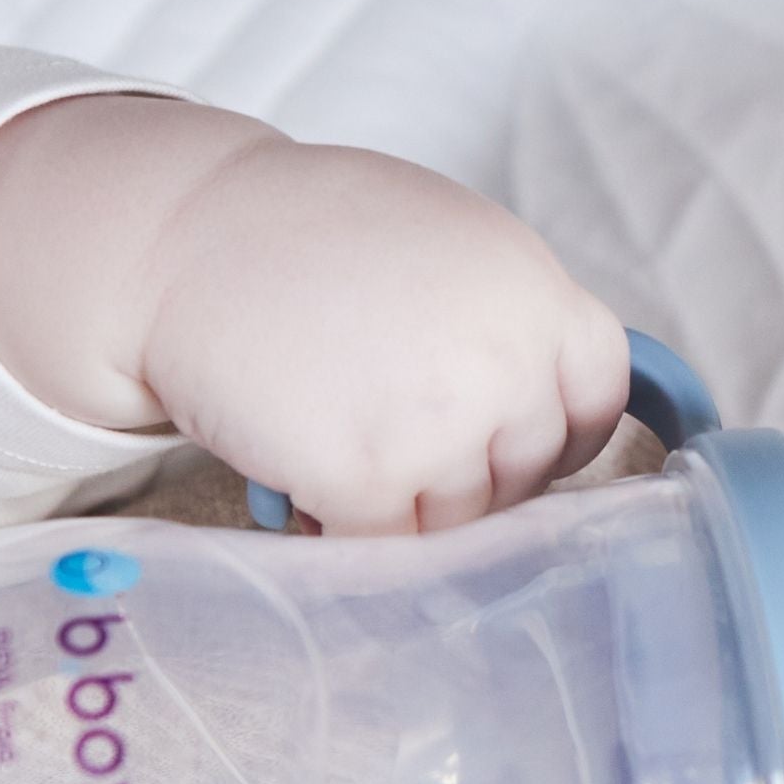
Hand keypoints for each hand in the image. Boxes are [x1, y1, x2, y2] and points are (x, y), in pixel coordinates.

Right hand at [139, 132, 630, 533]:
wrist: (184, 236)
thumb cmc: (313, 236)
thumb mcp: (452, 243)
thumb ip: (513, 324)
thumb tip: (555, 414)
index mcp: (534, 293)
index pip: (599, 401)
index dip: (558, 432)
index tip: (513, 439)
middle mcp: (503, 361)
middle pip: (526, 473)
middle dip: (470, 472)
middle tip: (397, 434)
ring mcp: (438, 425)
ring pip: (462, 522)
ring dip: (409, 505)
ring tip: (348, 442)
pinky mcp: (367, 476)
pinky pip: (391, 547)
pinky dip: (353, 531)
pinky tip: (317, 486)